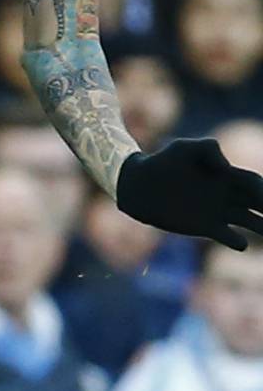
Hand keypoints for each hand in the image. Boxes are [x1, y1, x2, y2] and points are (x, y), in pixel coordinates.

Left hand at [116, 138, 262, 250]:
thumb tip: (227, 168)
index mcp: (226, 175)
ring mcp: (219, 212)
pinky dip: (238, 242)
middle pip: (260, 203)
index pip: (255, 183)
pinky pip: (231, 238)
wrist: (139, 186)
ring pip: (253, 222)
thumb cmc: (162, 162)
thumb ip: (207, 148)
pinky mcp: (207, 227)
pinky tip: (239, 242)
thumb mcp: (182, 148)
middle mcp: (227, 195)